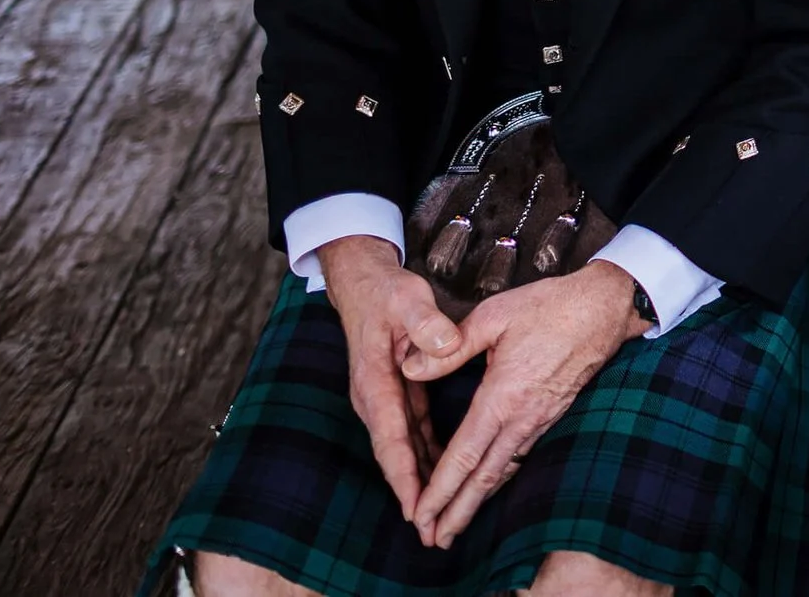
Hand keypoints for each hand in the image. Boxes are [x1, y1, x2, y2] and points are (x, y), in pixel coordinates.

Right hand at [316, 236, 460, 522]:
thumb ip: (427, 322)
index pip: (390, 437)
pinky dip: (423, 454)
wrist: (363, 283)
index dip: (403, 474)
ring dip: (417, 478)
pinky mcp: (395, 394)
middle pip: (394, 453)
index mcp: (374, 380)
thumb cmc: (387, 292)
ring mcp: (383, 397)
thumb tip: (445, 345)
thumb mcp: (408, 299)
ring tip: (439, 512)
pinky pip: (410, 432)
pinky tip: (442, 471)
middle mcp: (374, 396)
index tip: (416, 505)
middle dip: (410, 490)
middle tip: (430, 526)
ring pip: (402, 447)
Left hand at [401, 261, 649, 547]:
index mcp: (504, 396)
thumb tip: (409, 368)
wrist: (604, 308)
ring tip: (455, 527)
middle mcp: (523, 417)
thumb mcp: (493, 316)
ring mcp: (540, 420)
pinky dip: (499, 479)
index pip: (465, 455)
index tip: (421, 515)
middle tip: (433, 541)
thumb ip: (450, 347)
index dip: (440, 490)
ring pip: (504, 472)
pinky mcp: (551, 415)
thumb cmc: (549, 306)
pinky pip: (520, 457)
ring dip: (477, 502)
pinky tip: (488, 488)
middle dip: (457, 512)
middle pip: (484, 477)